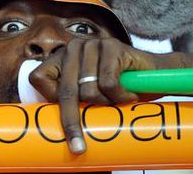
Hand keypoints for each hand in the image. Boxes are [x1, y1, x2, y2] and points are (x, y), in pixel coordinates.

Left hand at [29, 38, 163, 154]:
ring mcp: (92, 45)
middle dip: (72, 121)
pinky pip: (108, 84)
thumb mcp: (89, 93)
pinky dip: (121, 96)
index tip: (62, 120)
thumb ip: (72, 99)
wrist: (153, 72)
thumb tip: (49, 131)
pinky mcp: (111, 46)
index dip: (49, 100)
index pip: (39, 78)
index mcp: (62, 58)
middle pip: (65, 90)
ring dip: (106, 104)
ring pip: (89, 91)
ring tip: (117, 99)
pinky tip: (129, 94)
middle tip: (78, 146)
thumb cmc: (118, 86)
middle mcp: (74, 48)